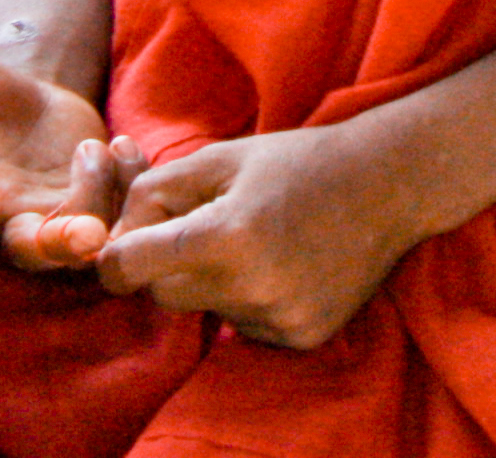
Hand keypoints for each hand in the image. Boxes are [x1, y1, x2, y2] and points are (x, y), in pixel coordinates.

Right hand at [0, 49, 134, 284]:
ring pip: (91, 233)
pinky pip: (127, 212)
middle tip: (83, 232)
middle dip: (61, 245)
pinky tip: (123, 146)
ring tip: (97, 146)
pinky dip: (131, 180)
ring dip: (102, 191)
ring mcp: (62, 219)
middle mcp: (18, 221)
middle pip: (39, 251)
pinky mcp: (103, 210)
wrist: (29, 102)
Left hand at [93, 125, 419, 350]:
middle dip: (166, 265)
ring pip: (206, 311)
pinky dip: (249, 300)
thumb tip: (109, 236)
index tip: (123, 247)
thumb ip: (153, 191)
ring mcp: (279, 318)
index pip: (131, 268)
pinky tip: (281, 265)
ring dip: (212, 282)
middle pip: (164, 295)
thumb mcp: (218, 157)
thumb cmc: (295, 161)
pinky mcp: (301, 337)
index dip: (117, 255)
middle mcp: (251, 286)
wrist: (386, 184)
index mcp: (225, 235)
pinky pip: (245, 327)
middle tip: (200, 228)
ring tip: (254, 241)